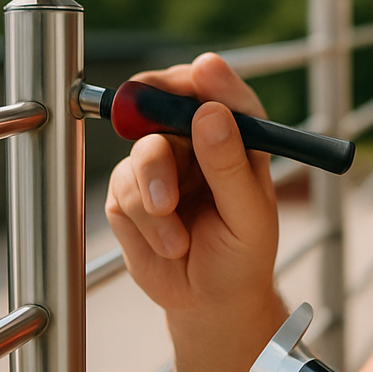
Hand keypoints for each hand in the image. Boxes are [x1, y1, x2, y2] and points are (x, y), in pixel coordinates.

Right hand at [104, 52, 280, 325]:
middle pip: (167, 105)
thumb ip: (230, 166)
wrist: (210, 300)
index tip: (201, 71)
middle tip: (152, 131)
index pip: (223, 94)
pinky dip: (144, 223)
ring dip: (156, 196)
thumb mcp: (249, 216)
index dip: (210, 79)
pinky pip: (123, 191)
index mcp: (237, 138)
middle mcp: (196, 142)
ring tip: (179, 240)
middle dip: (156, 118)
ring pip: (142, 151)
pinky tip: (168, 244)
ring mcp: (160, 163)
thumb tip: (211, 114)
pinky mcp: (129, 191)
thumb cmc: (243, 254)